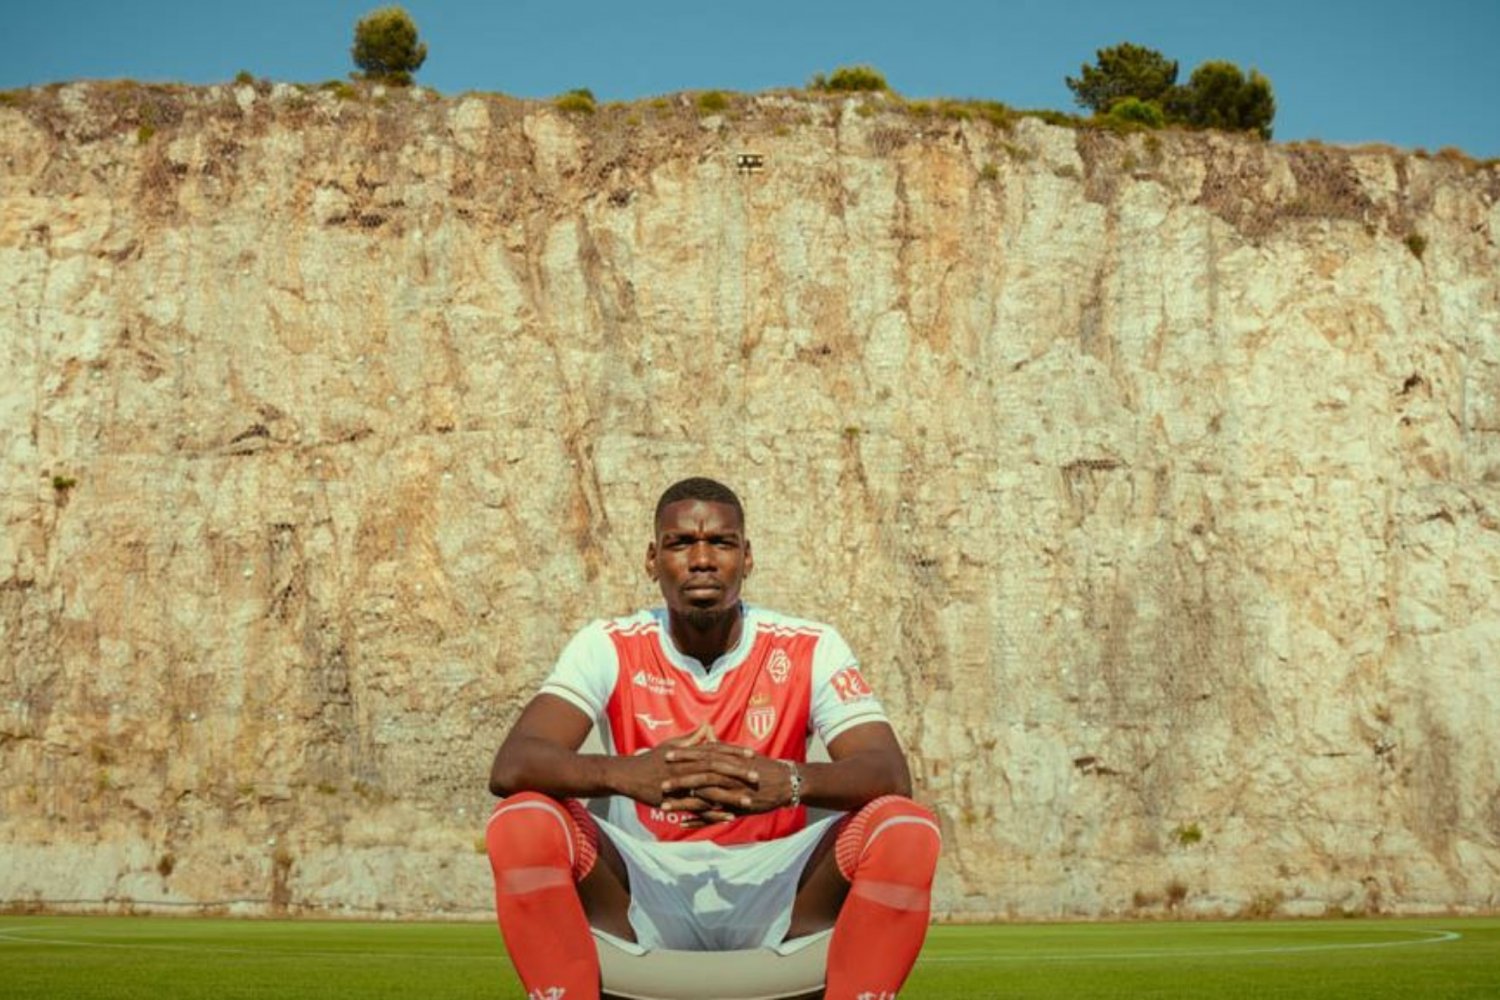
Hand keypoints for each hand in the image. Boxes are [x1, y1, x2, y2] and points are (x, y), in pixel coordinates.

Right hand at [613, 722, 744, 825]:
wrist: (630, 775)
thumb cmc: (651, 759)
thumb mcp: (672, 744)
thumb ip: (692, 737)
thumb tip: (707, 725)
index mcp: (689, 753)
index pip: (716, 750)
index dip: (734, 752)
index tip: (752, 753)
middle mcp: (688, 767)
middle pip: (718, 769)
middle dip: (738, 773)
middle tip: (757, 777)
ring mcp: (683, 784)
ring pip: (711, 790)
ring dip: (731, 796)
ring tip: (749, 800)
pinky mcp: (677, 800)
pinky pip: (699, 808)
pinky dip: (714, 813)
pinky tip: (729, 817)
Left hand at [659, 740, 795, 815]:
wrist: (788, 782)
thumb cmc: (765, 767)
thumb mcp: (742, 755)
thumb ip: (722, 746)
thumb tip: (708, 734)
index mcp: (730, 759)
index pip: (704, 754)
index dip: (685, 755)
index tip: (667, 754)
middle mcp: (730, 774)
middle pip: (701, 775)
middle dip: (680, 779)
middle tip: (661, 782)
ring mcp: (734, 791)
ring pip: (705, 797)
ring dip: (684, 803)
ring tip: (665, 807)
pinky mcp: (738, 807)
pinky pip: (715, 815)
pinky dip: (699, 820)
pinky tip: (683, 824)